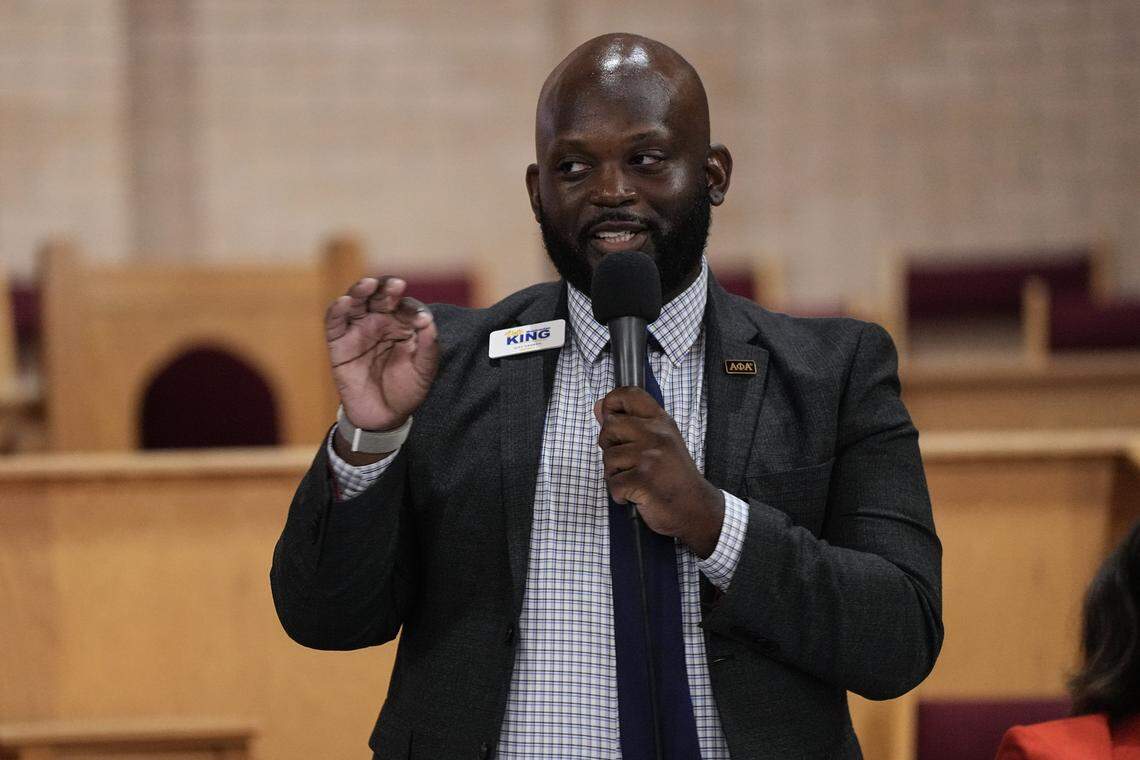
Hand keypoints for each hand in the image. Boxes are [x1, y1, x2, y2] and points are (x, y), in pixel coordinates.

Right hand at [326, 276, 438, 432]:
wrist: (383, 417)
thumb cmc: (407, 390)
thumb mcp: (424, 370)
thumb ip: (428, 346)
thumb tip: (427, 320)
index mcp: (402, 324)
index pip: (405, 306)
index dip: (411, 307)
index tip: (419, 319)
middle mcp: (380, 321)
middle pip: (380, 297)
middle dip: (387, 289)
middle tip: (396, 286)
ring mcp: (358, 329)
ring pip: (356, 302)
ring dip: (360, 290)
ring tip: (369, 285)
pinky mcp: (339, 342)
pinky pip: (335, 321)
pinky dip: (337, 309)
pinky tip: (344, 302)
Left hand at [594, 387, 724, 557]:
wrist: (696, 508)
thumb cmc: (674, 477)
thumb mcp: (658, 443)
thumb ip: (629, 424)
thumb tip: (599, 406)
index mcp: (661, 421)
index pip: (630, 394)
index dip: (612, 402)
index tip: (610, 417)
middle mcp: (657, 434)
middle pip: (609, 426)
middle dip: (609, 446)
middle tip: (627, 461)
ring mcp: (651, 456)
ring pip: (608, 458)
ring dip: (615, 474)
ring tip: (635, 480)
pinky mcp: (644, 479)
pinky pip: (613, 483)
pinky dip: (620, 494)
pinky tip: (637, 495)